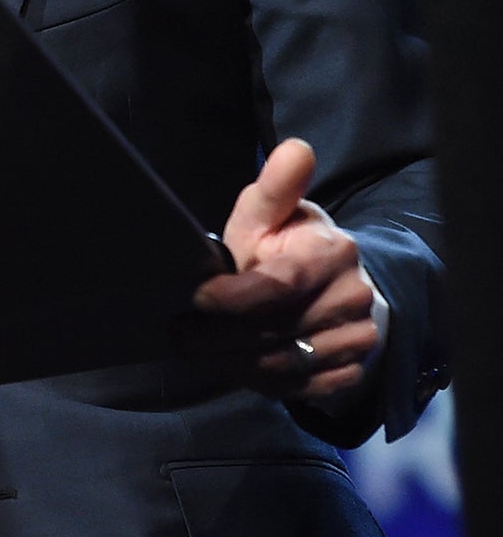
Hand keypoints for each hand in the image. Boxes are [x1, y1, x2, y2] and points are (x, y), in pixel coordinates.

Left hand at [193, 138, 380, 403]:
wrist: (335, 286)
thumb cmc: (288, 244)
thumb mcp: (273, 213)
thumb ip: (276, 186)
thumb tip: (295, 148)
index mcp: (331, 252)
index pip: (279, 283)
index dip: (234, 297)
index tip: (196, 299)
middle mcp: (352, 297)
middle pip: (275, 328)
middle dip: (219, 335)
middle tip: (178, 333)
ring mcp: (357, 337)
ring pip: (284, 363)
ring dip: (233, 362)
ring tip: (197, 350)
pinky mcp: (352, 370)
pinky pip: (299, 387)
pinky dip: (260, 382)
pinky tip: (232, 366)